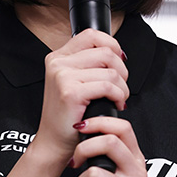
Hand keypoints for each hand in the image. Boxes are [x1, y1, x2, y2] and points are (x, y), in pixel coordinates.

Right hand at [34, 29, 129, 162]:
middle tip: (120, 86)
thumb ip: (88, 64)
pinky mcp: (70, 92)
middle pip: (106, 51)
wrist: (54, 142)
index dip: (112, 44)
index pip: (91, 35)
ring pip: (110, 70)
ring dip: (122, 86)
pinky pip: (108, 86)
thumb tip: (117, 53)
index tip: (119, 61)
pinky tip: (115, 104)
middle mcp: (58, 63)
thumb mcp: (73, 82)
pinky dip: (118, 96)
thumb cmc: (68, 115)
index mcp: (58, 57)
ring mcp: (62, 76)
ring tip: (118, 98)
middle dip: (122, 70)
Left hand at [71, 116, 176, 176]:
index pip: (123, 127)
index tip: (81, 127)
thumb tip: (89, 137)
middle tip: (75, 161)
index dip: (99, 122)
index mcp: (137, 160)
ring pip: (94, 173)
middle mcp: (136, 172)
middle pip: (109, 142)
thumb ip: (114, 158)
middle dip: (83, 149)